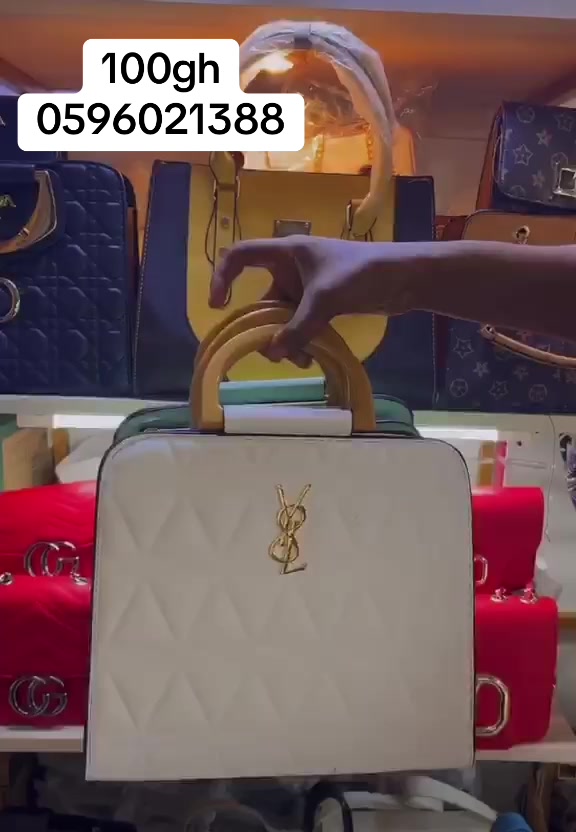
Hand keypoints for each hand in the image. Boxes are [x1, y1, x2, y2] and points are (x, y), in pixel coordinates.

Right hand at [209, 236, 413, 363]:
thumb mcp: (326, 299)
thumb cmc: (364, 273)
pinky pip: (301, 324)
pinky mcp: (323, 303)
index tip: (218, 305)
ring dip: (286, 339)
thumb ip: (299, 327)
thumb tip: (273, 353)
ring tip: (301, 359)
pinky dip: (301, 340)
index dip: (223, 276)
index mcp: (287, 252)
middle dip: (264, 327)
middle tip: (271, 351)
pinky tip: (311, 356)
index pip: (241, 255)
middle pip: (262, 299)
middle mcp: (292, 268)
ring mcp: (308, 287)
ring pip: (283, 317)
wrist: (405, 278)